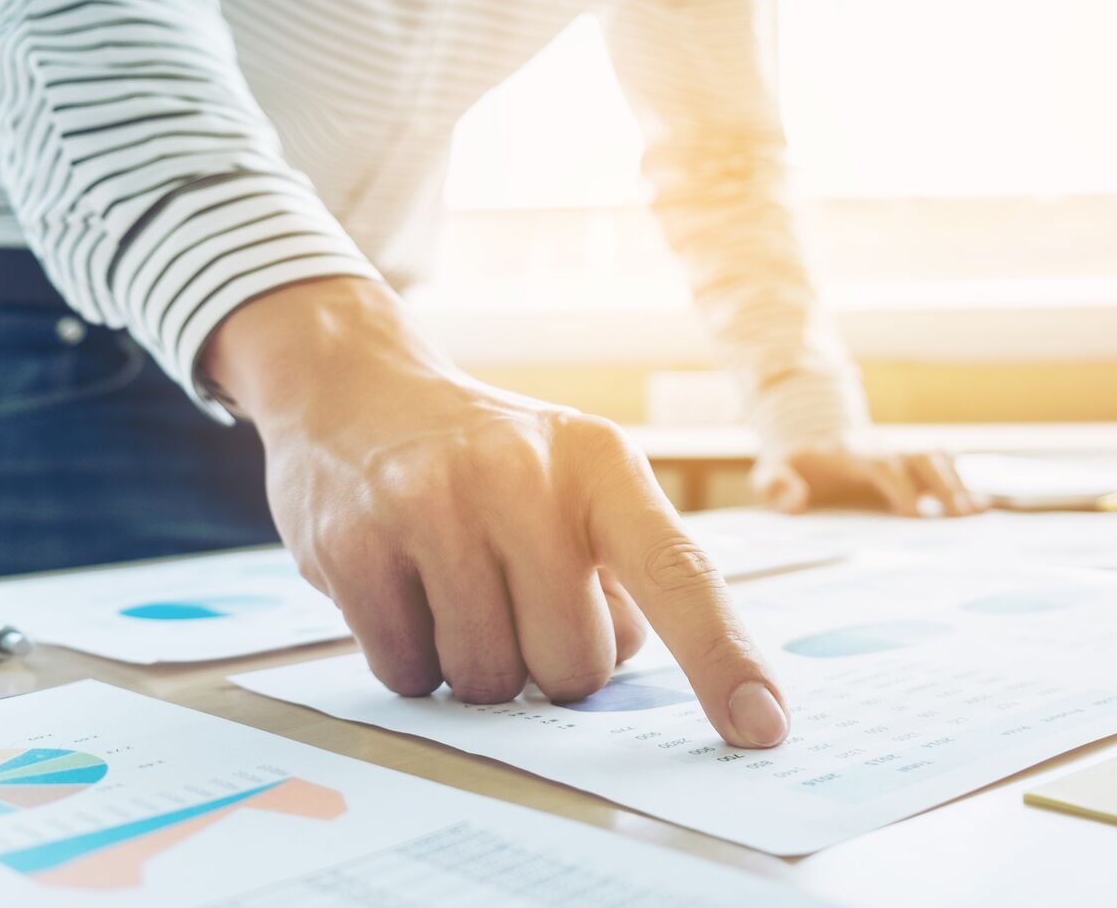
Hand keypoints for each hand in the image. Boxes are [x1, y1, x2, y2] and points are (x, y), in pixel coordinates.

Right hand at [202, 277, 788, 748]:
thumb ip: (624, 575)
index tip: (763, 726)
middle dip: (552, 664)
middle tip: (517, 601)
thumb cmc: (491, 463)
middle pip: (575, 665)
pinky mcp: (353, 544)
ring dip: (478, 665)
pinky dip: (413, 660)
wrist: (355, 389)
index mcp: (599, 463)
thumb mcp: (577, 484)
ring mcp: (432, 506)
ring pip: (489, 680)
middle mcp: (521, 476)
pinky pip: (408, 674)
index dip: (722, 657)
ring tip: (458, 587)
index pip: (678, 572)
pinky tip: (405, 591)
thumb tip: (637, 677)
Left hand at [752, 437, 982, 516]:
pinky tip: (983, 508)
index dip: (898, 485)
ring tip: (976, 515)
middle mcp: (880, 448)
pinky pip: (943, 464)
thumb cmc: (791, 467)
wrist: (807, 439)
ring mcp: (898, 452)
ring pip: (936, 457)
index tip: (912, 514)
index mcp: (848, 453)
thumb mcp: (769, 475)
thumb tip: (796, 501)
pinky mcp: (910, 461)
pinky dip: (963, 482)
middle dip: (941, 484)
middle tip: (961, 516)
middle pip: (919, 457)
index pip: (880, 463)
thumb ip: (776, 486)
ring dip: (957, 483)